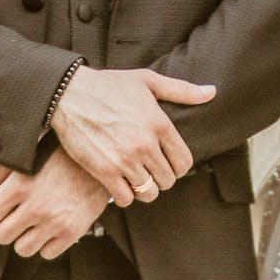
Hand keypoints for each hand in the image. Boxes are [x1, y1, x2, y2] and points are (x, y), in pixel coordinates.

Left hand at [0, 150, 108, 259]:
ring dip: (26, 237)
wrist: (102, 162)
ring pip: (22, 249)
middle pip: (1, 235)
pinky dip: (47, 243)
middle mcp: (36, 206)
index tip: (3, 206)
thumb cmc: (62, 156)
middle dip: (6, 226)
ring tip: (35, 222)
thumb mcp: (29, 157)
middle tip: (19, 215)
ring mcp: (55, 222)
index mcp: (21, 185)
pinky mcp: (73, 232)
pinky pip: (46, 253)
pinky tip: (52, 226)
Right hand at [50, 66, 215, 207]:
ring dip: (144, 188)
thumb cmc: (109, 86)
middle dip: (161, 177)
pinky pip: (126, 198)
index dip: (178, 165)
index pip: (184, 162)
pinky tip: (120, 182)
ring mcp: (125, 160)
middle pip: (168, 180)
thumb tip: (211, 92)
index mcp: (160, 124)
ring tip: (136, 177)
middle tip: (150, 169)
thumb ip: (181, 90)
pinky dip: (125, 195)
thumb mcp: (147, 81)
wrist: (69, 94)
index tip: (167, 161)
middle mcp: (145, 144)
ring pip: (149, 192)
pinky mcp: (104, 171)